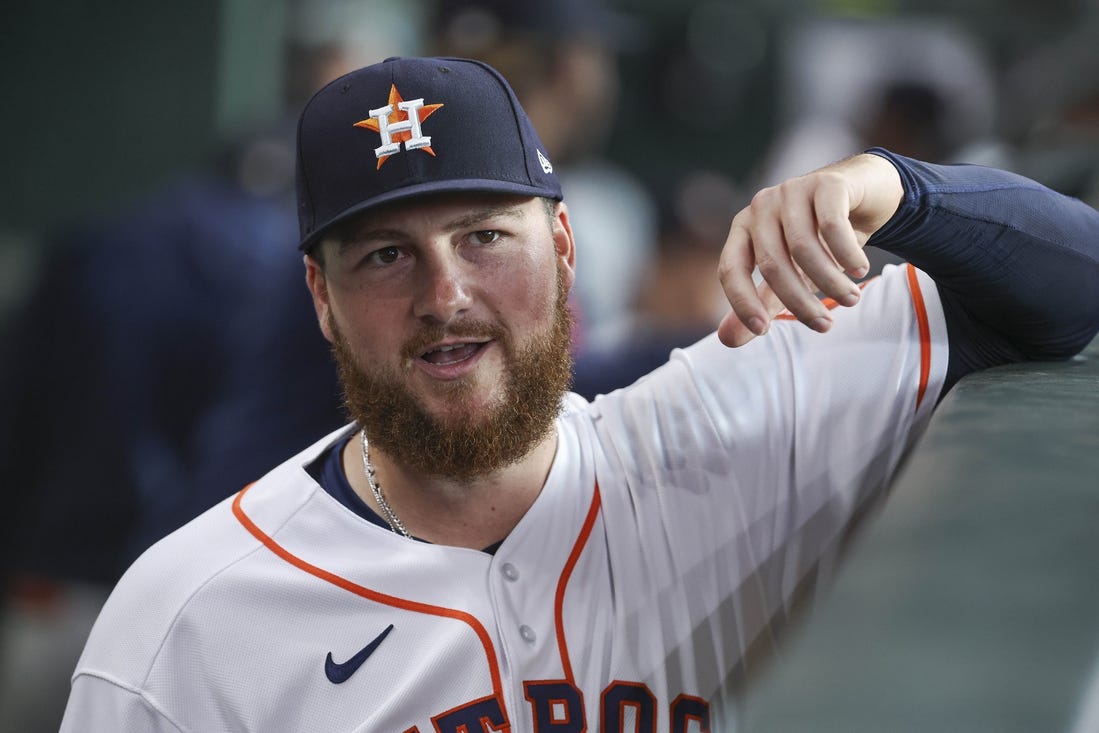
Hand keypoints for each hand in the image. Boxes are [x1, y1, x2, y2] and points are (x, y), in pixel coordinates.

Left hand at [716, 153, 904, 346]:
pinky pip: (832, 226)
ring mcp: (792, 190)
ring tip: (851, 300)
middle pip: (771, 265)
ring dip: (830, 282)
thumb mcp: (791, 274)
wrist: (864, 194)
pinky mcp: (826, 183)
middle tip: (824, 326)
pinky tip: (859, 270)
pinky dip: (846, 254)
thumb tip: (727, 341)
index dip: (742, 302)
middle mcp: (762, 207)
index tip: (762, 331)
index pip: (730, 269)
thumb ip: (762, 304)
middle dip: (799, 302)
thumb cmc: (820, 240)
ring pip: (802, 248)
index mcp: (744, 229)